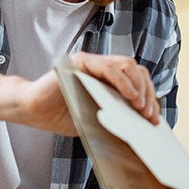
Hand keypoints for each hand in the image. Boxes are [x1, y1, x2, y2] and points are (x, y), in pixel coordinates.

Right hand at [23, 54, 160, 134]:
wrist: (34, 111)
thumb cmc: (62, 116)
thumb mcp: (97, 118)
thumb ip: (116, 116)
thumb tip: (143, 126)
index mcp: (109, 80)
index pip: (138, 83)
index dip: (149, 99)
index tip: (154, 119)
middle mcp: (103, 67)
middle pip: (137, 72)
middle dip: (148, 94)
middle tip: (149, 116)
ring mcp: (93, 62)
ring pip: (128, 66)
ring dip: (139, 87)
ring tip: (141, 108)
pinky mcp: (82, 62)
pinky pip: (109, 68)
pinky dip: (123, 82)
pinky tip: (130, 97)